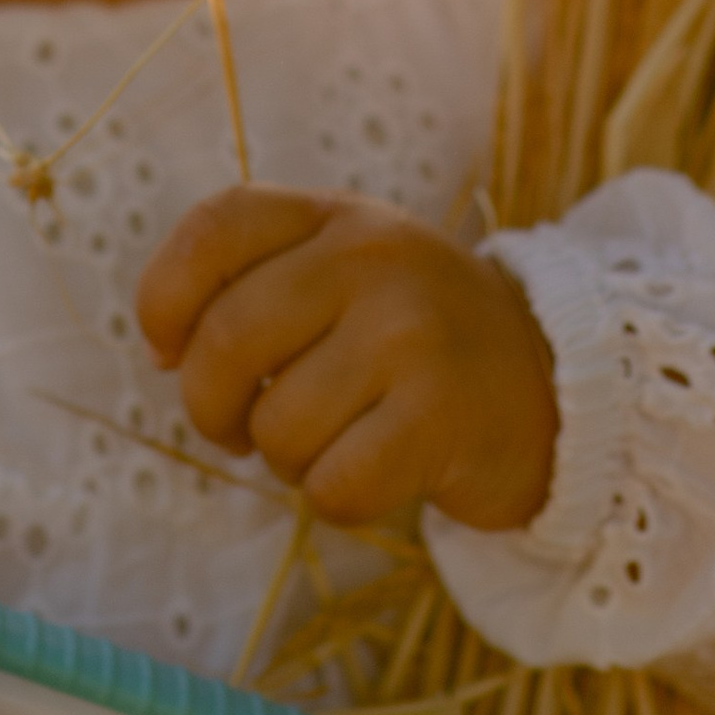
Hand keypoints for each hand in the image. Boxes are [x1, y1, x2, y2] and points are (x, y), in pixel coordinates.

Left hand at [136, 189, 557, 533]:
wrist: (553, 381)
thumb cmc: (411, 336)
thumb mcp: (343, 269)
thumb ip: (252, 283)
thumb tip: (161, 353)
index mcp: (337, 215)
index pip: (213, 231)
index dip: (163, 300)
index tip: (168, 350)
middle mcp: (375, 258)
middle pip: (224, 343)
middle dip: (210, 408)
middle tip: (238, 427)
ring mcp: (412, 335)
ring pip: (277, 428)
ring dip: (285, 460)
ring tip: (332, 439)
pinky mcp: (441, 418)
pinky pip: (333, 486)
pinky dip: (336, 499)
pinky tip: (374, 471)